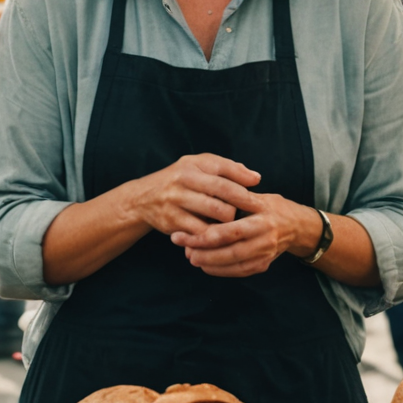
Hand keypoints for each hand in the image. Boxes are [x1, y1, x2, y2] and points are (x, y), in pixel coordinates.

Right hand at [128, 153, 260, 238]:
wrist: (143, 199)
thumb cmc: (180, 180)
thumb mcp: (198, 166)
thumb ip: (227, 168)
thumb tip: (256, 178)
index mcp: (193, 165)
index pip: (225, 172)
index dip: (245, 184)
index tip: (259, 198)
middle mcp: (183, 180)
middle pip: (222, 194)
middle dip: (240, 206)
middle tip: (251, 216)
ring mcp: (176, 201)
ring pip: (214, 213)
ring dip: (229, 222)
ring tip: (237, 226)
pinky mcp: (172, 221)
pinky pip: (201, 231)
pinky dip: (214, 236)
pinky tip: (220, 238)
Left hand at [172, 192, 315, 277]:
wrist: (298, 226)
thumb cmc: (273, 207)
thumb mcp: (258, 197)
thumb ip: (235, 200)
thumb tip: (204, 198)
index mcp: (262, 220)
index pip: (230, 231)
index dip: (205, 235)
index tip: (183, 234)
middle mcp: (265, 240)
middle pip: (230, 252)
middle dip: (203, 252)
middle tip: (184, 249)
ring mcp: (265, 255)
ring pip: (233, 265)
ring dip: (209, 263)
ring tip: (190, 257)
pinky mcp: (263, 265)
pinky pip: (238, 272)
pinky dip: (220, 270)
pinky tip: (205, 265)